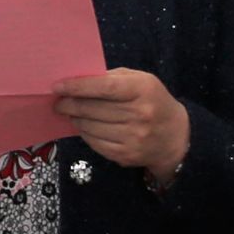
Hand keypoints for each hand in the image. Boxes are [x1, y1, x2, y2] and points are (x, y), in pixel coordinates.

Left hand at [53, 68, 189, 180]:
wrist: (175, 137)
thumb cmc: (152, 101)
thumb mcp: (140, 80)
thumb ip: (112, 78)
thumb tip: (77, 81)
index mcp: (143, 89)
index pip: (104, 87)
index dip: (77, 87)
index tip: (58, 86)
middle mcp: (139, 114)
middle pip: (93, 109)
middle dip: (69, 104)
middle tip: (58, 102)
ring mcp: (133, 138)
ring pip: (90, 127)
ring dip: (75, 119)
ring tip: (70, 113)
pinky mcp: (125, 155)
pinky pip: (94, 143)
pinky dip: (84, 133)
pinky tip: (84, 126)